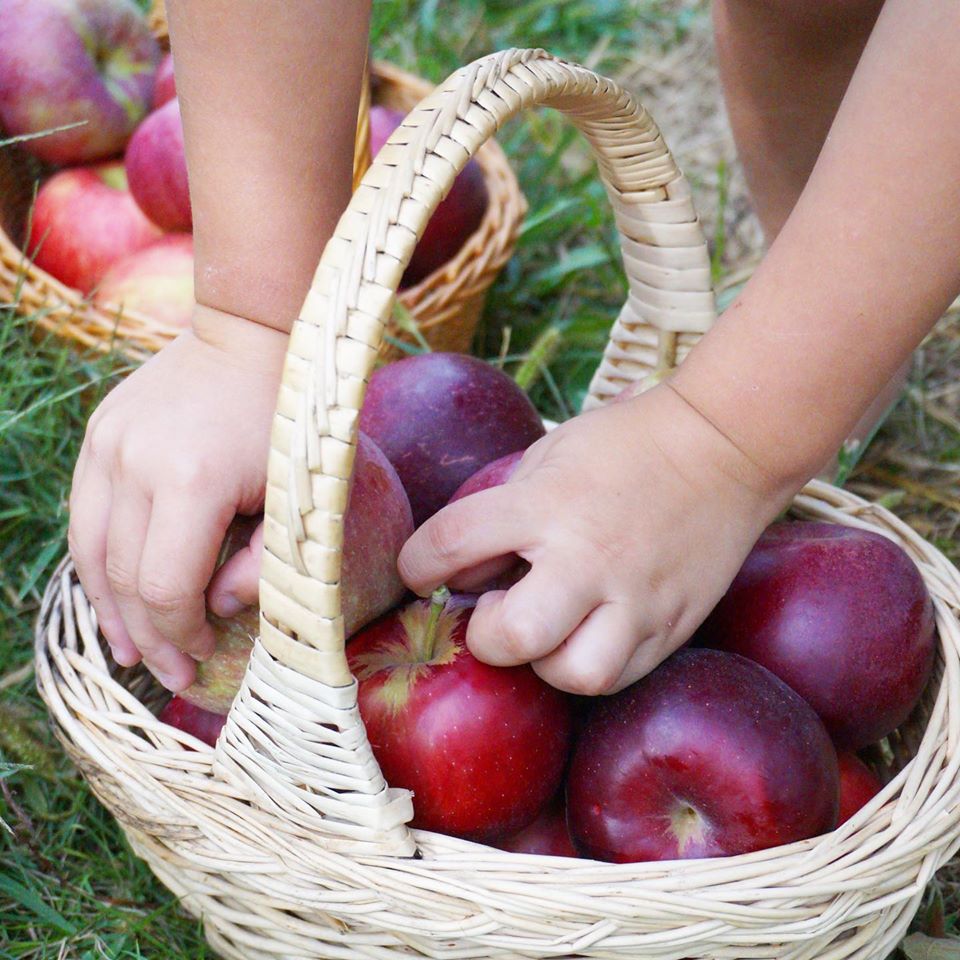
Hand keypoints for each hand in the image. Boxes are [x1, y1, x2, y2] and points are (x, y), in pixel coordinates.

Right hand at [68, 308, 286, 690]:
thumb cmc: (291, 419)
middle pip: (122, 576)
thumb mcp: (299, 494)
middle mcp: (134, 463)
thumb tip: (219, 610)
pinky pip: (87, 515)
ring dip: (109, 608)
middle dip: (148, 635)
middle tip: (170, 673)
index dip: (181, 633)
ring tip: (129, 649)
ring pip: (91, 550)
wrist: (252, 335)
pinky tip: (114, 592)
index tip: (205, 656)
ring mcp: (108, 445)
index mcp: (191, 480)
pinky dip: (98, 562)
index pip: (165, 586)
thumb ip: (265, 560)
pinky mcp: (100, 435)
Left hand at [398, 383, 796, 694]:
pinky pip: (620, 676)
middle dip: (486, 636)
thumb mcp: (549, 455)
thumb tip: (462, 574)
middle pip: (512, 636)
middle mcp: (588, 557)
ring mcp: (636, 597)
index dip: (416, 565)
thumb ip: (501, 511)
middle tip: (496, 611)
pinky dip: (592, 664)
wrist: (726, 447)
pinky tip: (588, 634)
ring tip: (550, 631)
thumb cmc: (628, 444)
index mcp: (546, 504)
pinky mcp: (673, 624)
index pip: (449, 544)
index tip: (421, 570)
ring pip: (573, 675)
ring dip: (545, 662)